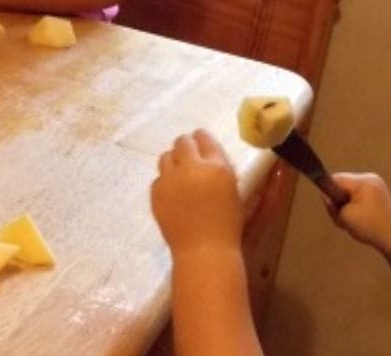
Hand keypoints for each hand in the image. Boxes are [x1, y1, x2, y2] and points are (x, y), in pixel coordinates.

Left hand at [151, 129, 242, 255]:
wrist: (204, 251)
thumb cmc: (228, 225)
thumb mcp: (235, 192)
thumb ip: (222, 169)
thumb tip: (212, 155)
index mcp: (216, 167)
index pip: (204, 138)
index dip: (201, 138)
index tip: (200, 141)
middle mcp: (191, 168)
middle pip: (182, 142)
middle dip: (186, 146)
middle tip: (189, 156)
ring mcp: (170, 180)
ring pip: (166, 156)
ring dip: (173, 161)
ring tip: (180, 174)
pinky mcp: (156, 193)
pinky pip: (158, 178)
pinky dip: (165, 182)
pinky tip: (173, 194)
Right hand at [329, 172, 390, 253]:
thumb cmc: (369, 228)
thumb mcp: (344, 216)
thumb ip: (331, 204)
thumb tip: (326, 195)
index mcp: (363, 182)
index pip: (335, 179)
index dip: (330, 193)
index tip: (335, 208)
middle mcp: (370, 178)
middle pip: (342, 184)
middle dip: (340, 200)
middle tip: (345, 218)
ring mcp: (376, 184)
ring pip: (349, 189)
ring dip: (347, 203)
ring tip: (355, 220)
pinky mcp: (378, 192)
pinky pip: (358, 193)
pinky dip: (355, 204)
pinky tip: (361, 217)